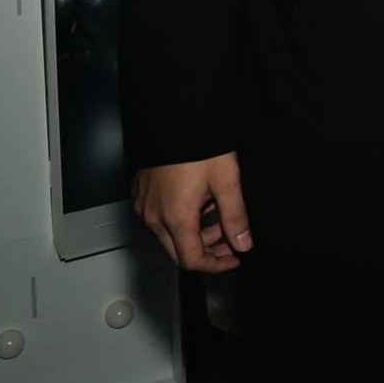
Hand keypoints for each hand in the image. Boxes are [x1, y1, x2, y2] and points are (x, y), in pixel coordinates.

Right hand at [133, 152, 252, 272]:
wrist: (174, 117)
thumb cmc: (199, 146)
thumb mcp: (226, 181)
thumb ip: (235, 216)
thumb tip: (243, 244)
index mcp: (175, 218)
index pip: (191, 260)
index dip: (215, 265)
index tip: (234, 258)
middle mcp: (153, 216)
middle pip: (178, 251)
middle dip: (207, 250)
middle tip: (230, 240)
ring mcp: (144, 204)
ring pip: (169, 234)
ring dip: (195, 233)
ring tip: (218, 215)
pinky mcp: (140, 192)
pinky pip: (159, 216)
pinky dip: (180, 218)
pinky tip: (199, 202)